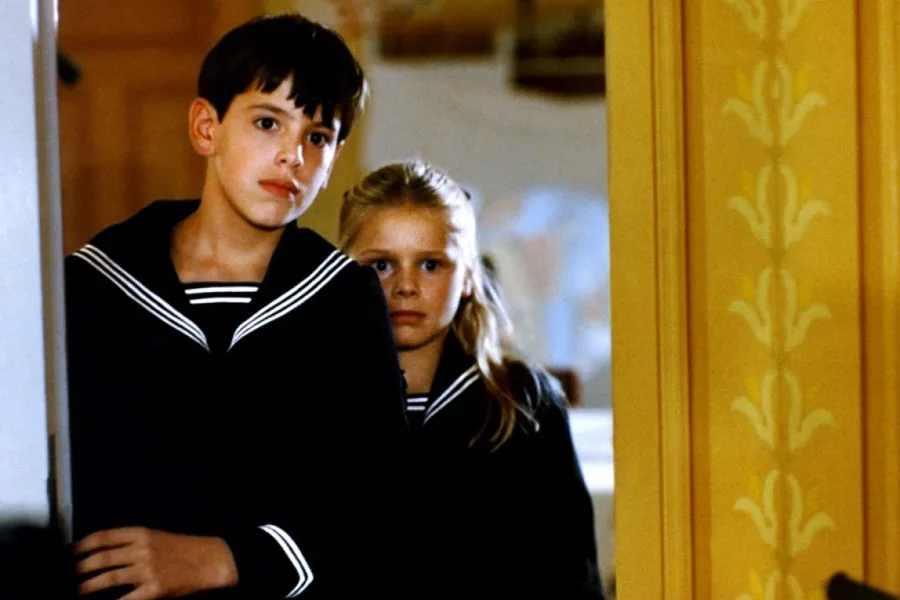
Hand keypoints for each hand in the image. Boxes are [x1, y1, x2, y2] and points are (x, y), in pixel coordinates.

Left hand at [74, 527, 237, 599]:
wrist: (211, 561)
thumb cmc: (184, 549)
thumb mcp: (158, 538)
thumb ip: (133, 543)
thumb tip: (104, 554)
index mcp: (142, 533)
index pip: (104, 537)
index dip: (83, 545)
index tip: (69, 552)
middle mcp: (142, 549)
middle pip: (101, 558)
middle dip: (80, 568)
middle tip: (68, 575)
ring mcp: (147, 569)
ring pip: (108, 578)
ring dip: (87, 587)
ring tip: (78, 591)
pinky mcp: (154, 589)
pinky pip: (125, 599)